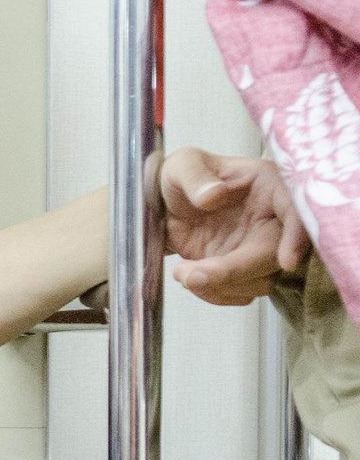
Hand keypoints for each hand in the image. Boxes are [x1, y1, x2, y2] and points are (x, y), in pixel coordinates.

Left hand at [159, 147, 307, 304]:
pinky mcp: (241, 269)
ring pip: (261, 281)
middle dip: (236, 271)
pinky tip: (190, 279)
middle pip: (274, 256)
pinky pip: (242, 293)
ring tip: (182, 272)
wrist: (163, 203)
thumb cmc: (181, 176)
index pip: (295, 211)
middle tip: (193, 275)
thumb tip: (214, 195)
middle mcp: (272, 220)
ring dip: (221, 286)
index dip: (296, 237)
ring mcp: (258, 248)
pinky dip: (216, 294)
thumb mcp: (182, 165)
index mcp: (269, 186)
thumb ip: (195, 177)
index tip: (287, 261)